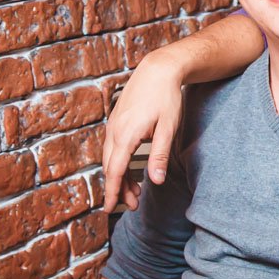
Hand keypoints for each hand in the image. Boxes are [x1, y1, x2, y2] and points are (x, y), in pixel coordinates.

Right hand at [101, 51, 184, 211]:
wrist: (158, 69)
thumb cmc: (166, 97)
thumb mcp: (168, 128)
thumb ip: (160, 155)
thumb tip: (155, 182)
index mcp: (126, 135)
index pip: (115, 171)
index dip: (113, 192)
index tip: (110, 209)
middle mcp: (114, 131)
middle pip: (111, 167)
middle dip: (119, 188)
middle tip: (131, 205)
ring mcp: (113, 125)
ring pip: (110, 158)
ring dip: (120, 176)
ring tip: (134, 191)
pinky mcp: (117, 120)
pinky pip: (113, 147)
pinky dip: (119, 162)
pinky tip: (129, 168)